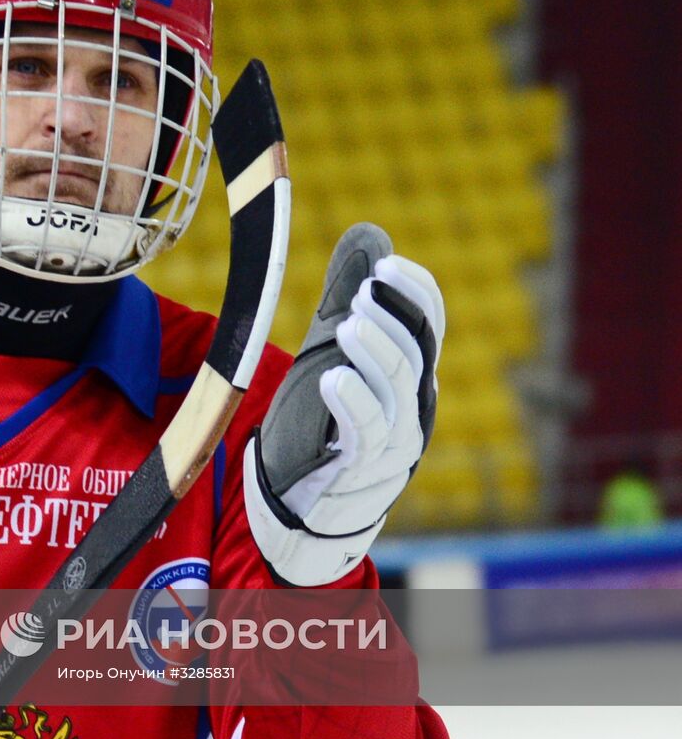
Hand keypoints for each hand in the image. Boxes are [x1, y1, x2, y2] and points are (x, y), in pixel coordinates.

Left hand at [244, 223, 443, 585]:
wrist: (307, 503)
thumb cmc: (326, 422)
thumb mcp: (336, 352)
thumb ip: (350, 298)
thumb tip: (370, 234)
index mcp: (413, 377)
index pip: (431, 328)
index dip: (417, 294)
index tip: (389, 265)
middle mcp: (414, 409)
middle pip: (418, 355)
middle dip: (394, 319)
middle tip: (363, 291)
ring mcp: (393, 444)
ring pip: (399, 393)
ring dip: (377, 355)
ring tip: (347, 326)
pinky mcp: (361, 471)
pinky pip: (367, 435)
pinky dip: (354, 403)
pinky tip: (332, 379)